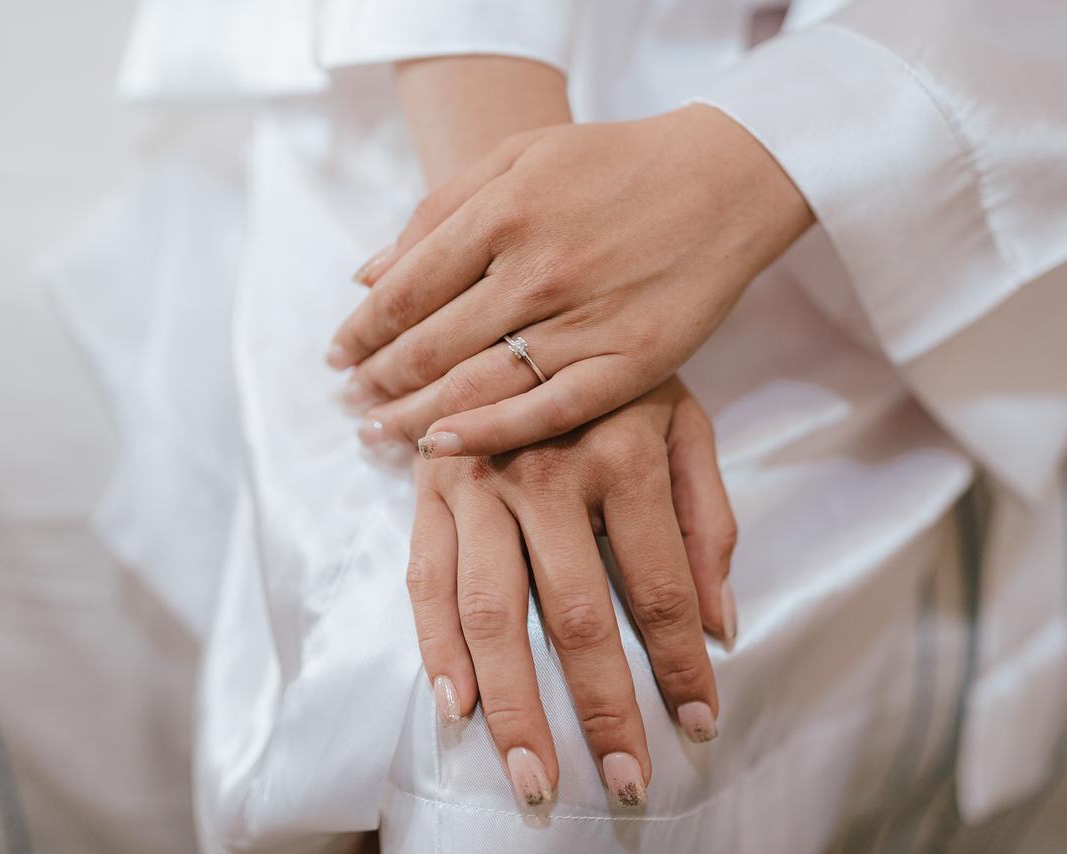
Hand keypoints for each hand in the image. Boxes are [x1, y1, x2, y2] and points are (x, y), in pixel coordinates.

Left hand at [332, 105, 813, 456]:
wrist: (725, 178)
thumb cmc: (612, 165)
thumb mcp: (517, 158)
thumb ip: (438, 212)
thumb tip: (369, 275)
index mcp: (504, 213)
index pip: (405, 290)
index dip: (361, 330)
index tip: (337, 354)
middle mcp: (538, 271)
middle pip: (429, 346)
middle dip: (377, 380)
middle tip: (350, 401)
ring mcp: (587, 322)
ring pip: (477, 386)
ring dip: (412, 416)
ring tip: (375, 433)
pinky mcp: (632, 362)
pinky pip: (547, 412)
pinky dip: (489, 435)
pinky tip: (441, 447)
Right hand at [407, 376, 736, 808]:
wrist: (517, 298)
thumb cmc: (614, 370)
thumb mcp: (684, 419)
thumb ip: (707, 517)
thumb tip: (723, 623)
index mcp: (623, 450)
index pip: (663, 586)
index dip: (681, 665)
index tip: (697, 725)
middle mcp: (546, 470)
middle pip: (577, 614)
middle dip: (603, 708)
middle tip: (624, 782)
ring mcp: (478, 481)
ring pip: (492, 611)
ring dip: (514, 704)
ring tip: (533, 776)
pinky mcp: (428, 489)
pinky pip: (426, 578)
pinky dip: (437, 647)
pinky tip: (457, 706)